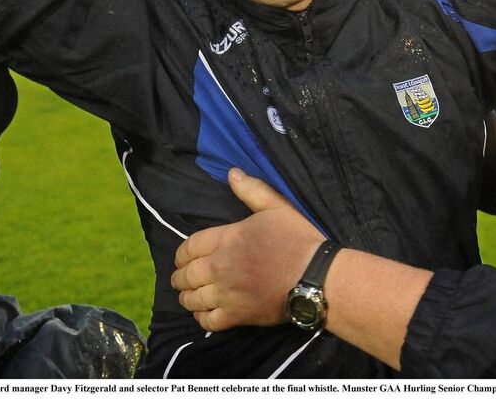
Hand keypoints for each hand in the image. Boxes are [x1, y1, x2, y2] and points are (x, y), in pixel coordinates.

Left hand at [171, 169, 323, 331]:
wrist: (315, 276)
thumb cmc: (296, 239)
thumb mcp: (277, 207)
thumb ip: (252, 190)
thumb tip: (232, 173)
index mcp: (226, 239)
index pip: (188, 247)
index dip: (182, 254)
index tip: (183, 258)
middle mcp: (219, 267)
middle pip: (186, 275)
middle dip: (180, 276)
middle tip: (182, 278)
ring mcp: (226, 293)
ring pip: (192, 299)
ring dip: (187, 297)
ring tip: (189, 295)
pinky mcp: (236, 316)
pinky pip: (207, 321)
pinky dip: (200, 317)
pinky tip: (203, 312)